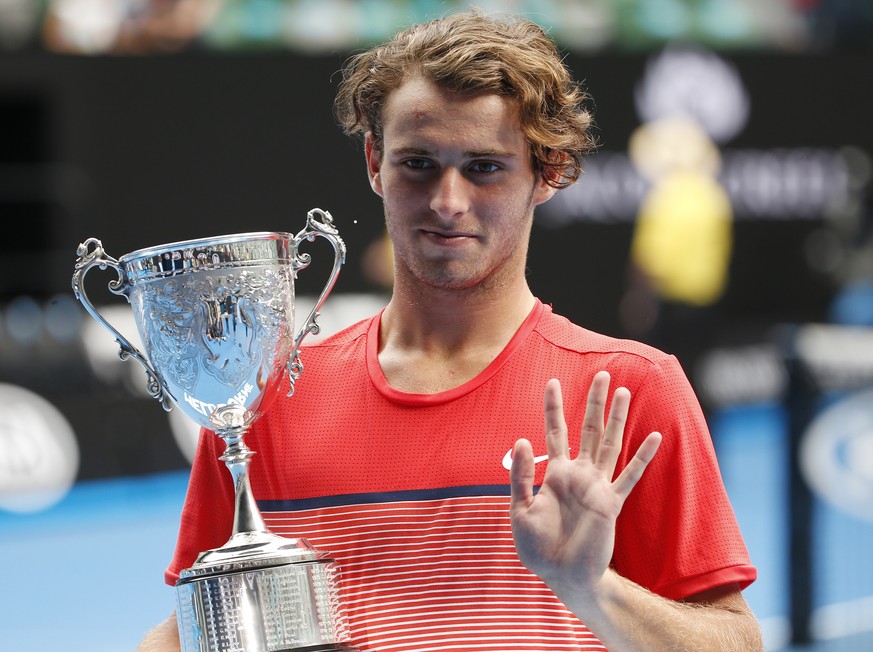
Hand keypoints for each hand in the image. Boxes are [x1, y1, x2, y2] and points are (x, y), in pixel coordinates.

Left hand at [509, 371, 661, 601]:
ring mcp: (597, 486)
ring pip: (610, 444)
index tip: (553, 381)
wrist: (562, 576)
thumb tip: (522, 438)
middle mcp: (579, 474)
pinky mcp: (611, 503)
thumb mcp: (520, 510)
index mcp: (555, 474)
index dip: (554, 407)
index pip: (555, 431)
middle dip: (594, 402)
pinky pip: (629, 476)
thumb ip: (520, 475)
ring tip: (624, 391)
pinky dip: (642, 457)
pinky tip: (654, 437)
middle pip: (588, 429)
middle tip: (601, 374)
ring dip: (617, 418)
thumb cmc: (538, 547)